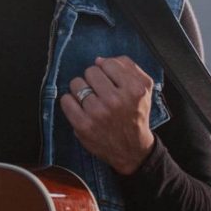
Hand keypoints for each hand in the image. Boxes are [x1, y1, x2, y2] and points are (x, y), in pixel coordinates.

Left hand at [60, 56, 154, 174]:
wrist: (132, 149)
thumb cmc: (135, 114)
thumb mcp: (144, 88)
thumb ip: (127, 67)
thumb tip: (100, 60)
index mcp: (134, 90)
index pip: (108, 63)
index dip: (107, 70)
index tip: (110, 80)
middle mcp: (116, 101)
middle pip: (91, 71)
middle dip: (93, 79)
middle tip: (100, 91)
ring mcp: (98, 113)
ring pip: (76, 83)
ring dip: (81, 89)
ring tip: (90, 99)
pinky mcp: (83, 125)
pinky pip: (66, 100)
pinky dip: (70, 101)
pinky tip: (80, 107)